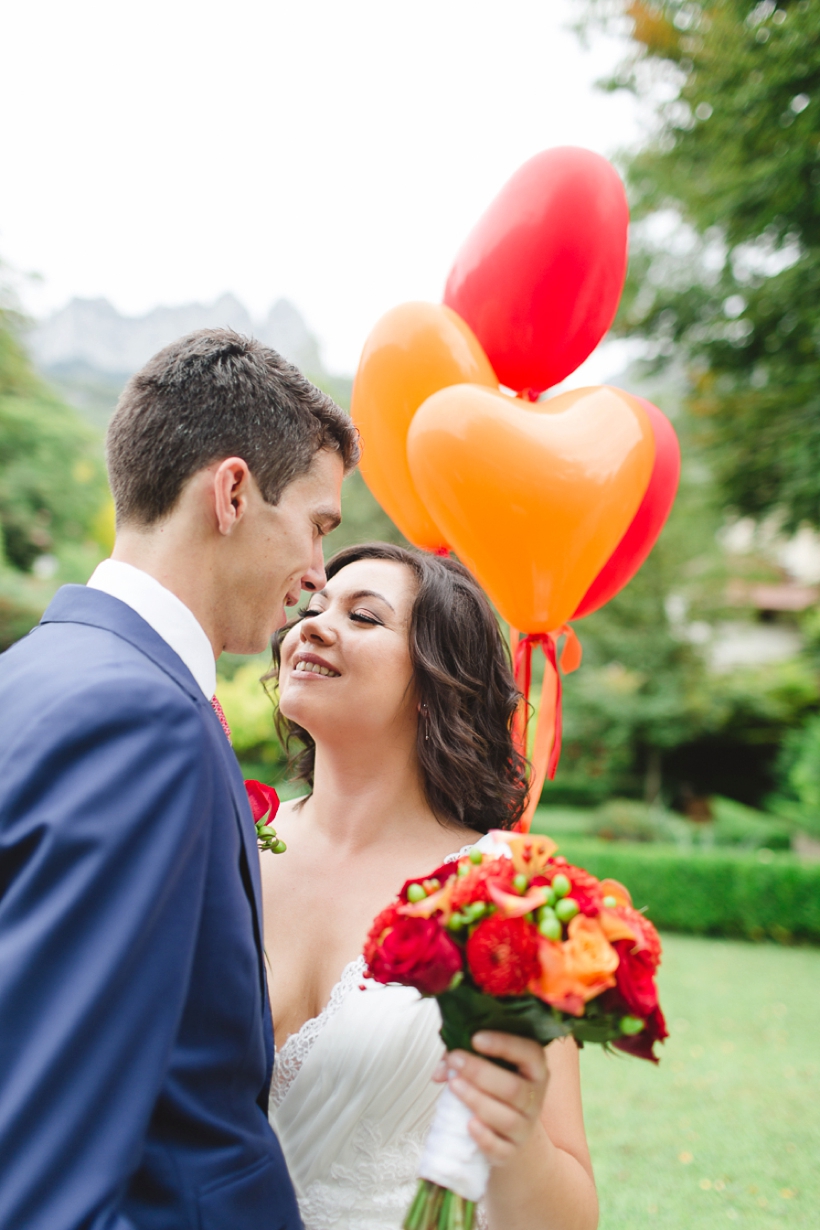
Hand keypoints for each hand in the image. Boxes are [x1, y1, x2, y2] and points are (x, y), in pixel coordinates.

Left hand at [433, 1032, 547, 1164]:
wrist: (508, 1133)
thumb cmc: (494, 1089)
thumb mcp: (486, 1066)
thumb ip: (462, 1058)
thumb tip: (441, 1070)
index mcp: (534, 1070)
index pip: (530, 1053)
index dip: (504, 1044)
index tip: (475, 1038)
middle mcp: (535, 1098)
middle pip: (514, 1088)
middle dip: (481, 1073)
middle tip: (455, 1061)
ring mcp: (525, 1128)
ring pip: (507, 1118)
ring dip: (477, 1100)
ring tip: (454, 1085)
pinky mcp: (511, 1152)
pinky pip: (501, 1148)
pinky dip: (485, 1138)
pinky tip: (469, 1124)